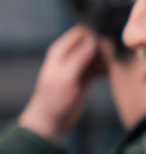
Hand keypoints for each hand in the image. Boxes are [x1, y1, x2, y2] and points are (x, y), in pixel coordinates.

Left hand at [17, 26, 104, 142]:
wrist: (49, 121)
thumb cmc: (53, 100)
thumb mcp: (66, 78)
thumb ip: (79, 58)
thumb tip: (93, 42)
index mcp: (59, 52)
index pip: (80, 32)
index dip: (92, 39)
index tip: (96, 53)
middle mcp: (67, 57)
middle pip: (91, 41)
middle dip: (100, 49)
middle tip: (100, 64)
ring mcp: (76, 67)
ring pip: (96, 54)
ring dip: (103, 60)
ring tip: (102, 71)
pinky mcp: (83, 78)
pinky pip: (98, 67)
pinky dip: (103, 69)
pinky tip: (104, 76)